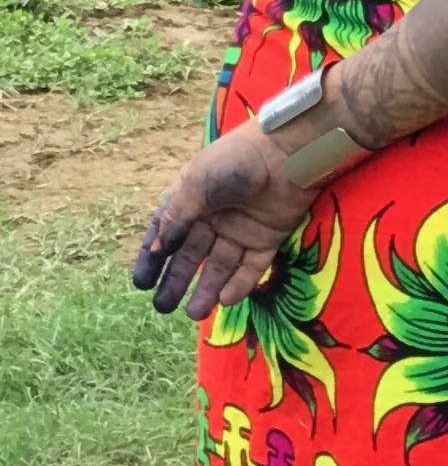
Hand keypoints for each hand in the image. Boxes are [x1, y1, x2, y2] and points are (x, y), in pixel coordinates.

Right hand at [129, 124, 331, 325]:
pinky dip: (239, 284)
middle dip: (177, 281)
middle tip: (164, 307)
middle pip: (192, 255)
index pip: (168, 234)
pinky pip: (251, 266)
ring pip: (220, 266)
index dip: (154, 258)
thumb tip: (157, 251)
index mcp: (192, 199)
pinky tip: (225, 300)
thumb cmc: (237, 162)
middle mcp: (215, 217)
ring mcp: (242, 229)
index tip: (142, 283)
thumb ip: (177, 219)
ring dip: (207, 289)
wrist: (289, 152)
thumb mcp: (196, 185)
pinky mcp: (269, 238)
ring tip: (194, 313)